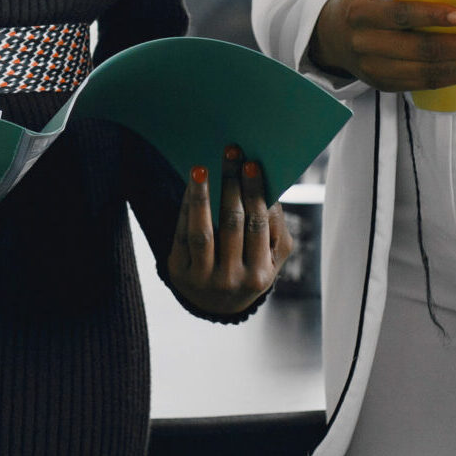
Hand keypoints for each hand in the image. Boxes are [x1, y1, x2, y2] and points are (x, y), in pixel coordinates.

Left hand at [164, 145, 294, 315]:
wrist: (218, 303)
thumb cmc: (252, 268)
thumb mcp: (273, 256)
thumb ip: (276, 226)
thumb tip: (268, 189)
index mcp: (260, 275)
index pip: (258, 225)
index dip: (254, 192)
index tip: (251, 163)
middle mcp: (232, 280)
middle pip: (232, 223)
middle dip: (231, 184)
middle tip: (231, 152)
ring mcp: (203, 279)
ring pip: (202, 232)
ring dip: (202, 196)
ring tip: (201, 168)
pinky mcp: (179, 272)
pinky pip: (183, 235)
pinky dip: (187, 208)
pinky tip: (191, 186)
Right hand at [306, 0, 455, 93]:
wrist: (329, 37)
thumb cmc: (361, 4)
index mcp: (360, 14)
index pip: (399, 16)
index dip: (431, 17)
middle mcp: (365, 45)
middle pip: (422, 50)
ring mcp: (375, 71)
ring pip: (428, 73)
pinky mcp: (386, 87)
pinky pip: (426, 85)